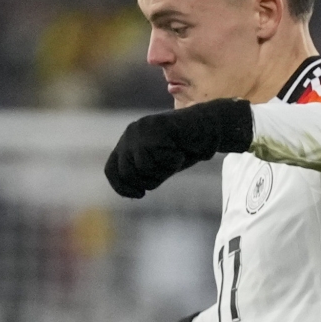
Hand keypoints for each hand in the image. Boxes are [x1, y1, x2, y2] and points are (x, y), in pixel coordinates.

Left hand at [104, 98, 253, 198]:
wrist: (209, 127)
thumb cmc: (185, 148)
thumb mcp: (159, 164)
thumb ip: (143, 173)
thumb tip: (130, 190)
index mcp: (128, 142)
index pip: (111, 170)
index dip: (122, 187)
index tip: (140, 195)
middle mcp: (130, 133)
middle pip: (126, 172)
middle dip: (147, 181)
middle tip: (167, 173)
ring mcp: (142, 128)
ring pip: (142, 166)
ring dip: (162, 171)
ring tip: (176, 158)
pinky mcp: (156, 127)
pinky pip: (158, 157)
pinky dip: (172, 161)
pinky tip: (181, 151)